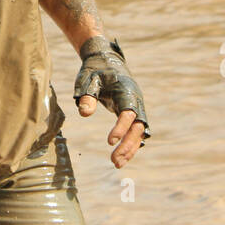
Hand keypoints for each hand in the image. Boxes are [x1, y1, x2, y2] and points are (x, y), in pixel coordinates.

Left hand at [74, 36, 148, 167]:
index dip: (121, 128)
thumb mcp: (87, 80)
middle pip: (138, 126)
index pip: (128, 113)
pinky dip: (131, 144)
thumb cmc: (95, 70)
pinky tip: (122, 157)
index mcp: (126, 91)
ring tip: (117, 164)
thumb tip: (85, 114)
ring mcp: (136, 106)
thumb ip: (87, 96)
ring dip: (130, 148)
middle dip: (128, 144)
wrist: (105, 60)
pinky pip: (136, 131)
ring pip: (139, 131)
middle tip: (114, 161)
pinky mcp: (132, 112)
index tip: (109, 142)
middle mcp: (136, 100)